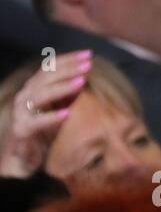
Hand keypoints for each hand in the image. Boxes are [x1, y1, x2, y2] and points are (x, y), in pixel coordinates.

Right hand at [0, 51, 90, 179]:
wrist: (21, 156)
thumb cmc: (42, 132)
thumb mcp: (58, 110)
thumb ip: (67, 97)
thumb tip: (84, 79)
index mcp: (33, 89)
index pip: (48, 68)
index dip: (67, 60)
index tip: (87, 54)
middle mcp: (25, 96)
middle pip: (45, 77)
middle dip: (67, 69)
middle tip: (88, 64)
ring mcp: (21, 112)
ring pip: (39, 94)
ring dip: (61, 87)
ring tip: (81, 82)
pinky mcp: (22, 130)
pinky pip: (37, 122)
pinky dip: (52, 117)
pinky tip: (67, 113)